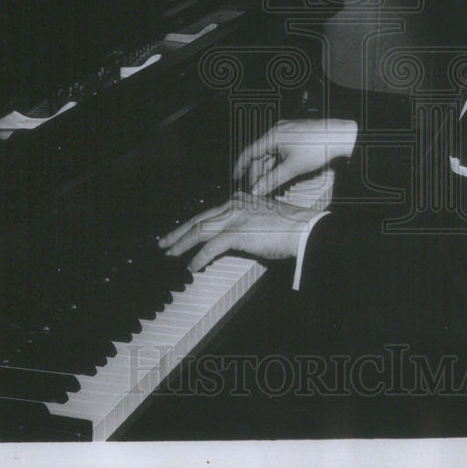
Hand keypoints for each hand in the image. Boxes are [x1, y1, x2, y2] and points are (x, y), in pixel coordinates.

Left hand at [157, 191, 321, 271]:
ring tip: (171, 254)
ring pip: (199, 231)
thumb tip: (234, 239)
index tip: (180, 233)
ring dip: (182, 244)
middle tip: (164, 242)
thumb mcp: (263, 219)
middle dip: (179, 232)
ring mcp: (234, 218)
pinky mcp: (237, 233)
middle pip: (198, 220)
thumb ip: (246, 224)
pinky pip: (211, 247)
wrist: (302, 229)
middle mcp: (233, 206)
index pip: (208, 213)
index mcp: (239, 201)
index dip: (191, 224)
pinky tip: (192, 266)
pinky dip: (199, 258)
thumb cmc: (289, 226)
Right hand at [233, 118, 356, 194]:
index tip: (235, 178)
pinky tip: (279, 177)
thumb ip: (272, 180)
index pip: (250, 152)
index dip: (241, 166)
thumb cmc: (318, 148)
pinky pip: (281, 151)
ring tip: (268, 188)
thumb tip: (256, 191)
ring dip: (269, 171)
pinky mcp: (296, 136)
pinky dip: (278, 164)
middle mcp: (277, 131)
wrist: (341, 136)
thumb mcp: (293, 167)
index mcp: (273, 135)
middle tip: (257, 191)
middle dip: (258, 173)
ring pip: (271, 154)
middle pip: (261, 155)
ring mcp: (287, 133)